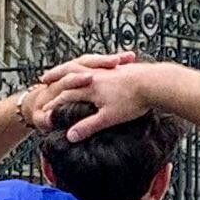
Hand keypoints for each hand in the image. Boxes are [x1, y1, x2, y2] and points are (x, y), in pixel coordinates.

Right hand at [38, 53, 163, 135]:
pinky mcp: (119, 67)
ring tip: (65, 68)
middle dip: (55, 76)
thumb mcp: (108, 118)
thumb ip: (88, 126)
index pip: (65, 94)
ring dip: (70, 67)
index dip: (54, 102)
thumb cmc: (133, 101)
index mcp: (90, 87)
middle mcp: (96, 75)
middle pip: (69, 73)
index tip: (44, 108)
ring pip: (82, 64)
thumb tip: (70, 136)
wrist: (155, 83)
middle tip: (44, 78)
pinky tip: (93, 67)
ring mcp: (107, 69)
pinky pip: (97, 63)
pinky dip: (88, 64)